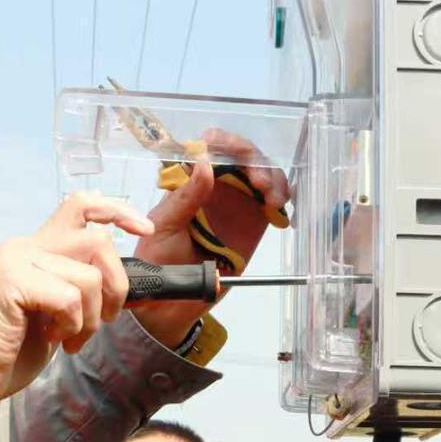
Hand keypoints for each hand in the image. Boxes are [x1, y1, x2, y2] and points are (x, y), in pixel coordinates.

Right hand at [0, 193, 152, 421]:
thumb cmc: (10, 352)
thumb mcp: (56, 313)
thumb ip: (79, 287)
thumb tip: (121, 283)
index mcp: (35, 249)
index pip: (81, 206)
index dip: (118, 212)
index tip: (143, 231)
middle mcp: (25, 246)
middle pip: (97, 241)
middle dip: (116, 286)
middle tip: (102, 320)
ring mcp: (16, 260)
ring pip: (89, 276)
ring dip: (91, 317)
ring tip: (69, 338)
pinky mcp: (11, 281)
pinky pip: (70, 297)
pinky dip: (72, 325)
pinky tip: (52, 339)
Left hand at [130, 129, 290, 346]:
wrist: (171, 300)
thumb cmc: (158, 259)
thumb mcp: (164, 226)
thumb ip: (185, 197)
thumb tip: (204, 162)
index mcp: (191, 182)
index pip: (211, 150)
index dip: (221, 141)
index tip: (221, 146)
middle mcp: (218, 187)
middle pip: (243, 157)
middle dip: (254, 161)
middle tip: (259, 181)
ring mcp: (238, 203)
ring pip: (264, 174)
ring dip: (273, 177)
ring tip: (272, 197)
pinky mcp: (255, 223)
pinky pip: (273, 201)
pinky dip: (281, 196)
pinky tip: (278, 206)